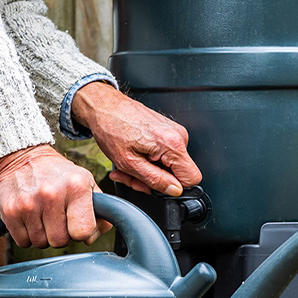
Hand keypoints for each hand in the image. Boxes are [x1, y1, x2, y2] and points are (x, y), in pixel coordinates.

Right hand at [0, 143, 101, 248]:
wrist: (23, 157)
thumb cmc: (57, 173)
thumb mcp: (86, 182)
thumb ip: (99, 211)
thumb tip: (92, 237)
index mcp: (76, 187)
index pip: (83, 232)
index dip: (81, 233)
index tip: (76, 224)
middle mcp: (51, 194)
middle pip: (60, 241)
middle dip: (60, 234)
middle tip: (57, 218)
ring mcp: (28, 203)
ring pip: (41, 243)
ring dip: (42, 235)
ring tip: (42, 215)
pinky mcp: (10, 211)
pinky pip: (23, 242)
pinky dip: (26, 235)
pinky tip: (29, 218)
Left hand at [70, 82, 200, 195]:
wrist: (104, 107)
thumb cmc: (111, 129)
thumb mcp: (129, 163)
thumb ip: (155, 180)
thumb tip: (174, 190)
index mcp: (172, 144)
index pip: (192, 178)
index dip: (174, 187)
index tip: (155, 184)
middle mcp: (178, 135)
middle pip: (178, 173)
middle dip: (154, 180)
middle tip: (132, 175)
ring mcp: (173, 131)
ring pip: (169, 165)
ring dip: (147, 171)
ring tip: (128, 163)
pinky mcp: (167, 131)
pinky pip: (164, 155)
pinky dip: (148, 160)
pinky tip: (133, 156)